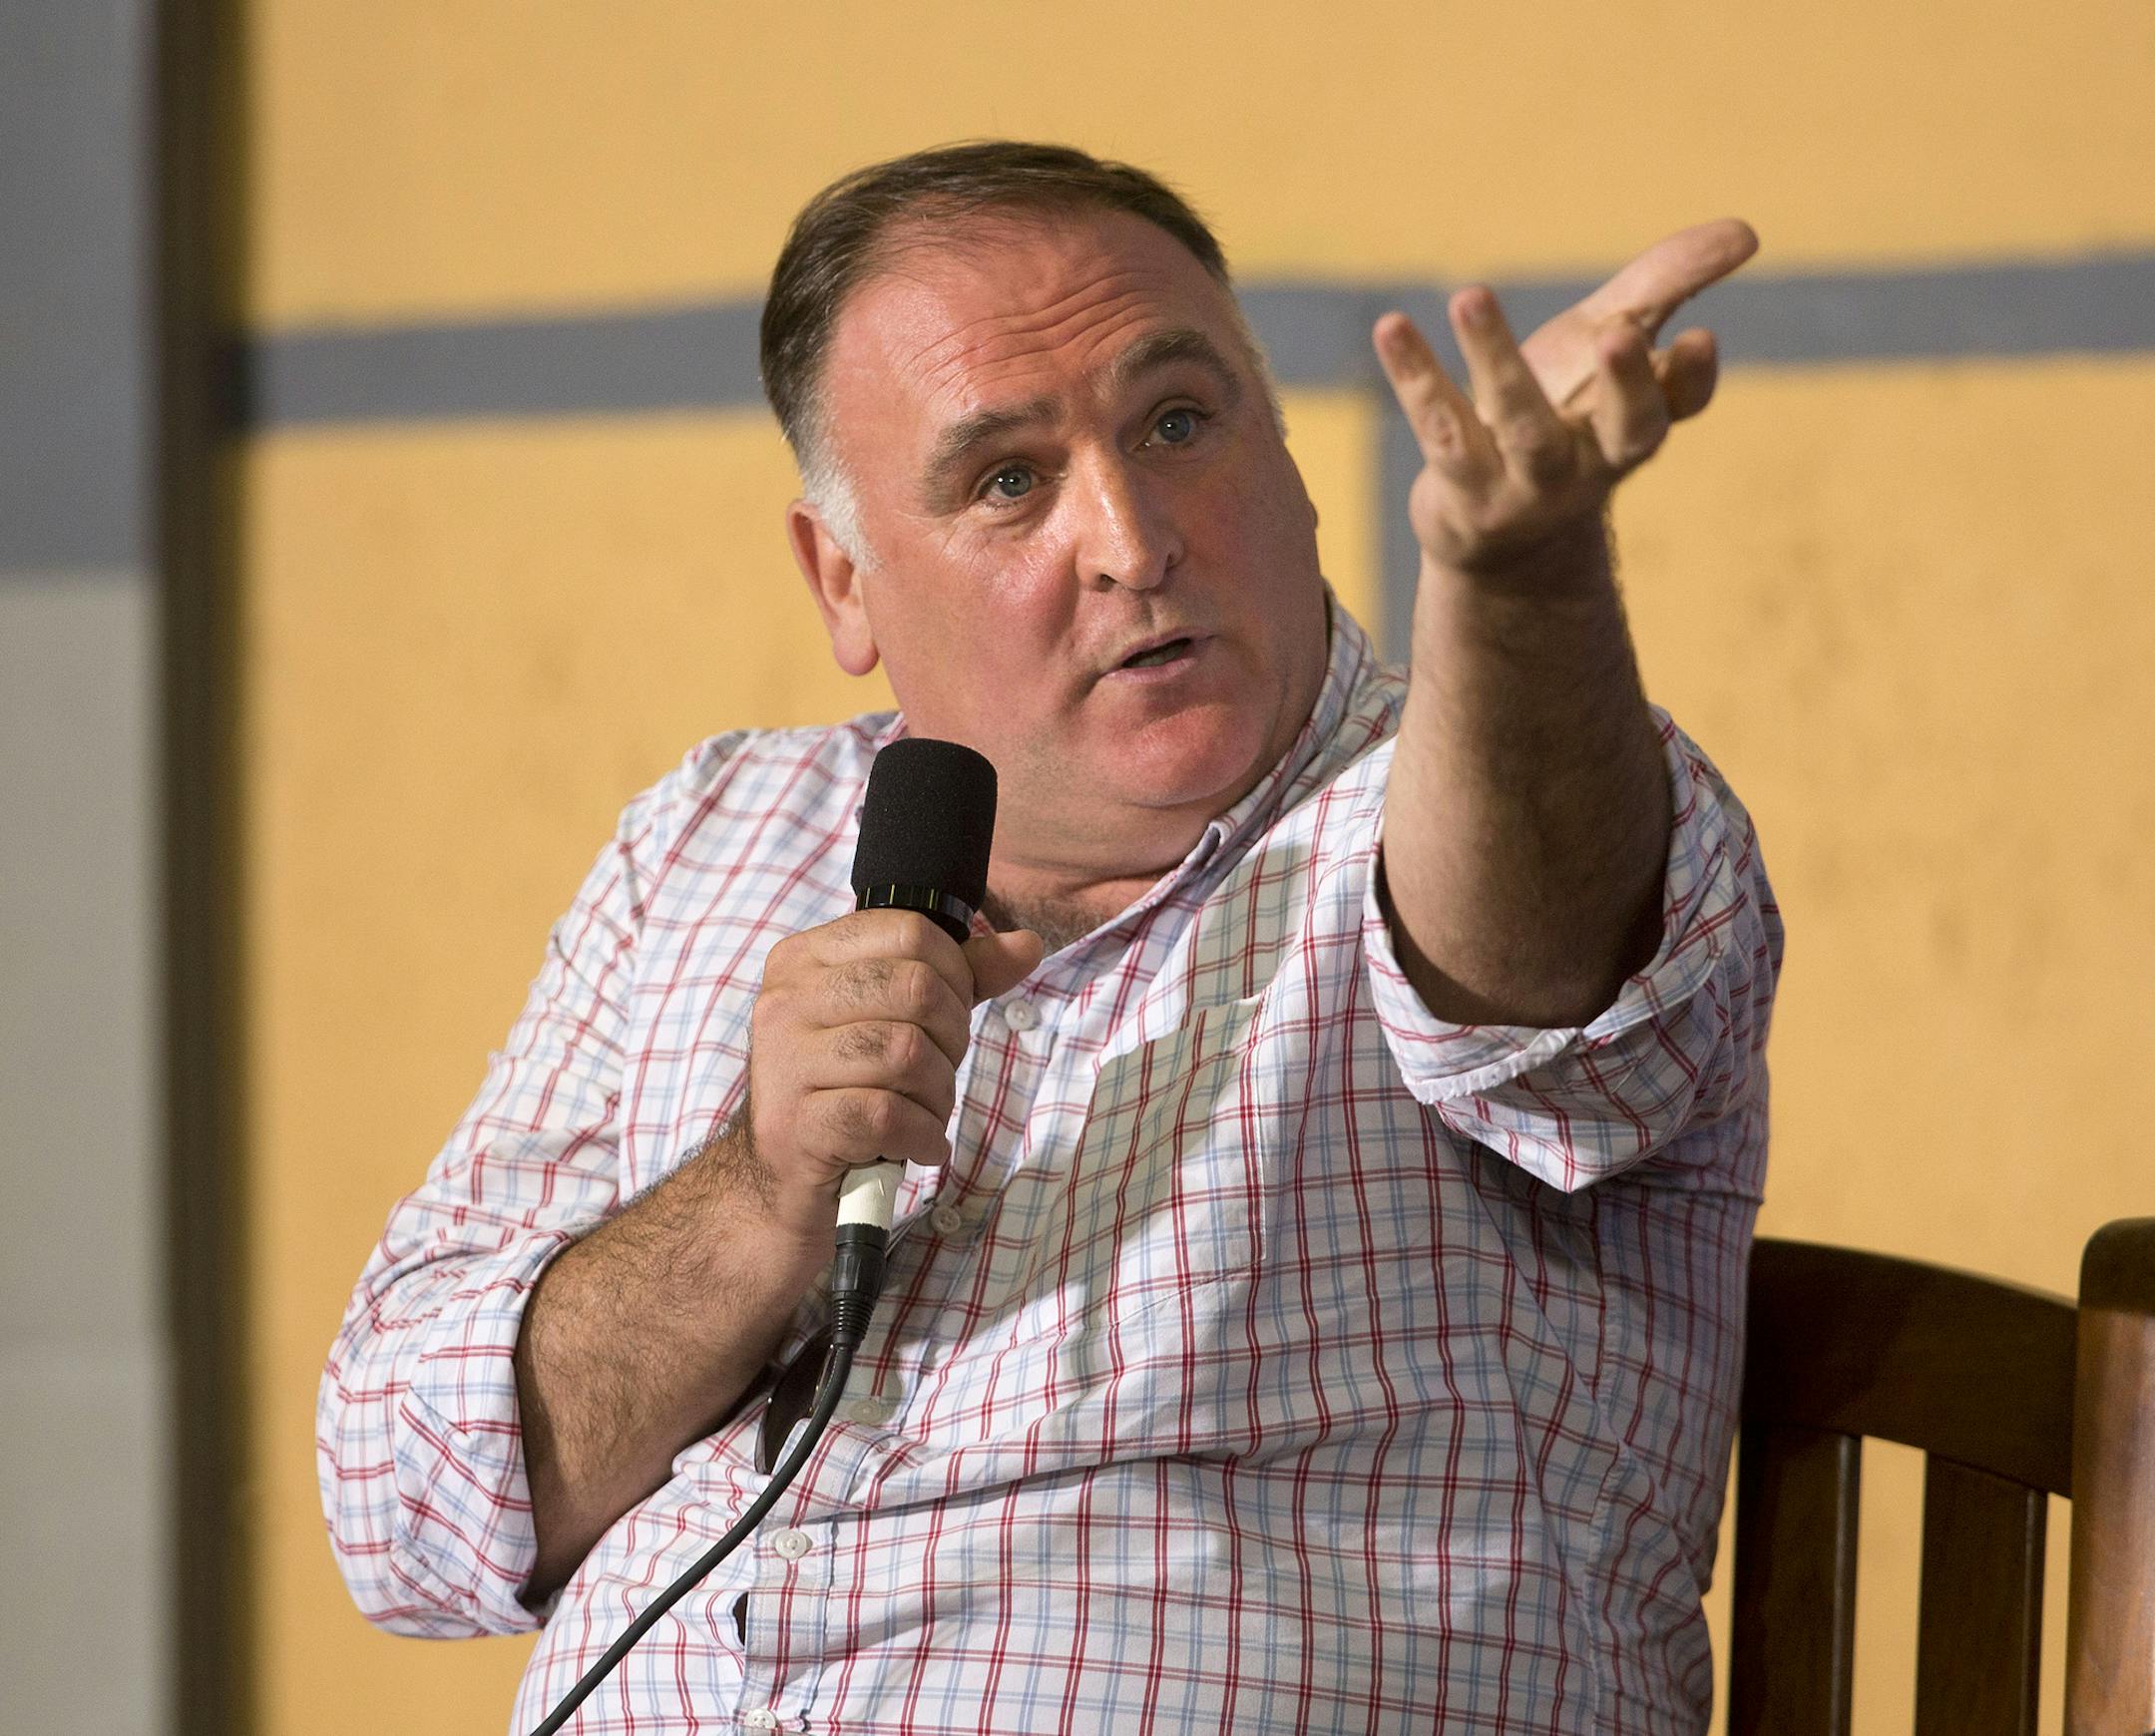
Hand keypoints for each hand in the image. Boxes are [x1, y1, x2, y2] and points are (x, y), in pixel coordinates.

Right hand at [745, 910, 1042, 1233]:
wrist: (784, 1179)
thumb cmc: (849, 1088)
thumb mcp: (899, 1020)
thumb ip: (959, 978)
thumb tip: (1027, 945)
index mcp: (805, 959)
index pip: (909, 932)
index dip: (955, 975)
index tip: (947, 1017)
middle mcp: (785, 1002)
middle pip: (915, 987)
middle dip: (951, 1037)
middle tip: (936, 1073)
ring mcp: (784, 1064)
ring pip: (906, 1052)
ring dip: (938, 1094)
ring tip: (924, 1113)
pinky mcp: (796, 1126)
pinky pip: (889, 1114)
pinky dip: (922, 1135)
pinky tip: (918, 1145)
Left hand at [1373, 219, 1757, 580]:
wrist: (1494, 533)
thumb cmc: (1564, 417)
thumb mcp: (1611, 345)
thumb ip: (1668, 286)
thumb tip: (1747, 232)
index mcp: (1631, 430)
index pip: (1676, 406)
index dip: (1690, 378)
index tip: (1698, 339)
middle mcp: (1590, 463)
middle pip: (1619, 431)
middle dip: (1624, 384)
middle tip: (1617, 334)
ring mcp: (1525, 481)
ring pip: (1519, 422)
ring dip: (1495, 357)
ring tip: (1470, 293)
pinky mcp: (1463, 487)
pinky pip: (1438, 428)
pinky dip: (1416, 376)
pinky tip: (1391, 326)